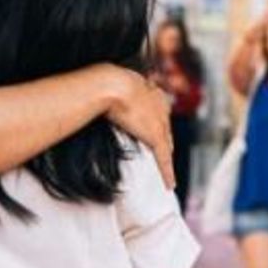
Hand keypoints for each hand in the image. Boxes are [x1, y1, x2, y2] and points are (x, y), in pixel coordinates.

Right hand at [103, 70, 174, 189]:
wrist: (112, 84)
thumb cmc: (106, 82)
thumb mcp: (111, 84)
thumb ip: (111, 89)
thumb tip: (97, 88)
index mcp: (153, 93)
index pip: (159, 114)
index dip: (159, 126)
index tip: (155, 134)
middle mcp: (161, 107)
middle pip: (166, 131)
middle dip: (166, 143)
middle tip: (166, 156)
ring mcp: (159, 123)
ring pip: (166, 147)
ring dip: (167, 160)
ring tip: (169, 175)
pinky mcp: (156, 137)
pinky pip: (163, 159)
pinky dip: (167, 173)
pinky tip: (170, 185)